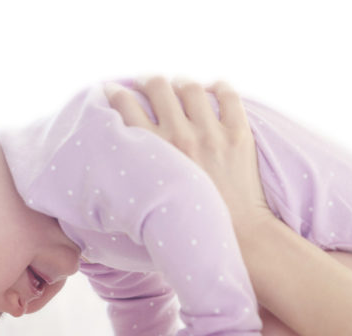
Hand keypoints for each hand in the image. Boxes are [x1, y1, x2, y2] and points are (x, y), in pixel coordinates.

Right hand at [105, 77, 273, 230]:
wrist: (238, 237)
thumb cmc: (189, 226)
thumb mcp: (150, 199)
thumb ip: (136, 174)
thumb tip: (119, 161)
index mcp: (154, 154)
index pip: (125, 106)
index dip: (115, 93)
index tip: (112, 90)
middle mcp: (181, 138)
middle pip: (157, 86)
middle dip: (148, 81)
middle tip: (147, 84)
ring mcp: (212, 134)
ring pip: (191, 87)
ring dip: (181, 83)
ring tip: (179, 85)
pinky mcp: (239, 135)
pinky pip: (228, 95)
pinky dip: (220, 88)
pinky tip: (213, 90)